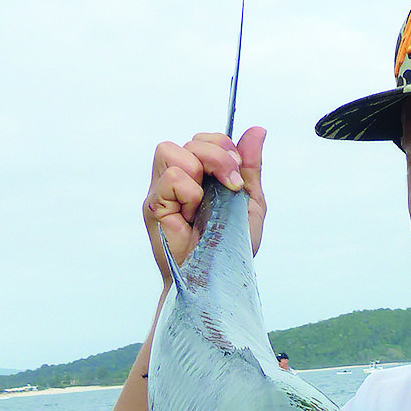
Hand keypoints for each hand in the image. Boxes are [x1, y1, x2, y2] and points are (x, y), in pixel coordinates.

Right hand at [143, 126, 266, 282]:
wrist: (217, 281)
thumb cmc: (229, 247)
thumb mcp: (249, 202)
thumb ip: (250, 167)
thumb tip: (257, 130)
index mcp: (200, 177)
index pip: (204, 139)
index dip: (224, 148)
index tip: (238, 178)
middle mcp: (177, 180)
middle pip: (190, 140)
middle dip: (218, 155)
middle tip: (231, 186)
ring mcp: (161, 192)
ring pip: (170, 150)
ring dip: (199, 170)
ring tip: (206, 201)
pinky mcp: (152, 206)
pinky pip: (169, 177)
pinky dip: (189, 191)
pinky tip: (191, 213)